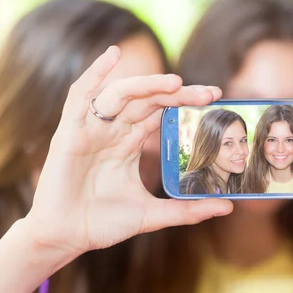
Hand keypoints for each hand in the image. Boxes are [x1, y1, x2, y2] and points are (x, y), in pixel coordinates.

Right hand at [26, 46, 232, 257]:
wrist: (66, 237)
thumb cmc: (102, 223)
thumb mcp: (151, 215)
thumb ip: (186, 210)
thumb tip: (227, 207)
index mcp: (129, 144)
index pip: (161, 113)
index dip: (185, 103)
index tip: (215, 99)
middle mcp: (112, 131)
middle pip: (147, 100)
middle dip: (177, 93)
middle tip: (209, 93)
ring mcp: (91, 129)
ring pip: (121, 94)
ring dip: (147, 84)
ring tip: (176, 83)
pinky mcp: (70, 132)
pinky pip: (80, 95)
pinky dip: (94, 73)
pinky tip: (112, 55)